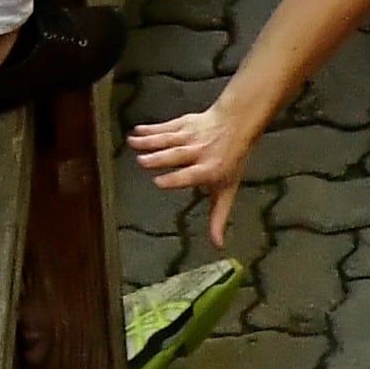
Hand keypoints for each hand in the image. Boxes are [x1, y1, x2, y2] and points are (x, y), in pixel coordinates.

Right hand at [127, 102, 264, 250]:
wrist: (236, 125)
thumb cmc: (229, 162)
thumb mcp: (227, 190)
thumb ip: (218, 217)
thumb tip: (218, 244)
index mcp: (209, 170)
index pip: (190, 175)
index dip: (175, 178)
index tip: (158, 182)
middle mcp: (199, 152)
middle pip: (177, 155)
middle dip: (159, 158)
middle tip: (142, 162)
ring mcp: (191, 136)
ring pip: (168, 139)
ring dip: (150, 141)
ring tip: (132, 143)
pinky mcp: (183, 123)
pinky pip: (166, 127)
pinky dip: (150, 129)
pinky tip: (137, 131)